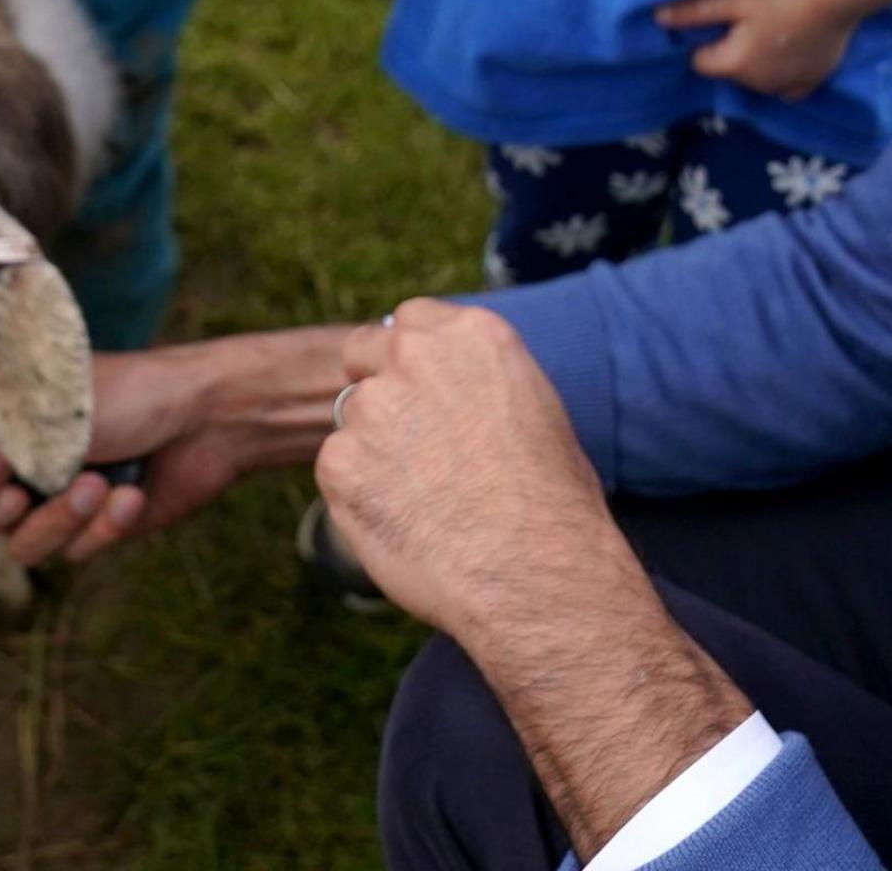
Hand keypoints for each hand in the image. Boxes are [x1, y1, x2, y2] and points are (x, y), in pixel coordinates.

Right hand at [0, 344, 268, 567]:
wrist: (208, 421)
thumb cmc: (129, 394)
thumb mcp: (47, 415)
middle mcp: (15, 462)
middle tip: (21, 496)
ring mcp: (52, 498)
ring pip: (21, 546)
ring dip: (60, 520)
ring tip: (97, 484)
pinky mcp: (92, 528)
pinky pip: (74, 553)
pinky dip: (103, 527)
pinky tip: (128, 495)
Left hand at [315, 301, 639, 644]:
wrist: (533, 572)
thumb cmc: (553, 504)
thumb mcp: (534, 411)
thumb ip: (478, 382)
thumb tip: (450, 389)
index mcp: (471, 336)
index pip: (411, 320)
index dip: (409, 357)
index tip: (418, 387)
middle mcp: (415, 357)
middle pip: (365, 353)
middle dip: (377, 387)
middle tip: (407, 442)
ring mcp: (372, 408)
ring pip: (351, 419)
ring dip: (372, 449)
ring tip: (423, 500)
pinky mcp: (340, 462)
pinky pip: (338, 469)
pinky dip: (358, 494)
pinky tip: (404, 523)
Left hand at [659, 0, 859, 97]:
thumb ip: (694, 11)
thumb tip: (657, 19)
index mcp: (735, 65)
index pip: (701, 62)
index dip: (704, 40)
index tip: (719, 19)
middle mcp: (760, 85)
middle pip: (731, 71)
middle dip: (732, 50)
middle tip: (748, 19)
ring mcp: (789, 86)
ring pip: (759, 79)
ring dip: (757, 62)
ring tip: (771, 29)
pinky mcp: (814, 81)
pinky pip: (789, 87)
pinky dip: (784, 73)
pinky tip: (790, 51)